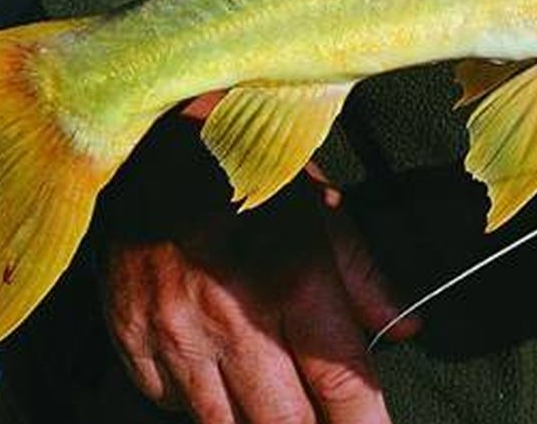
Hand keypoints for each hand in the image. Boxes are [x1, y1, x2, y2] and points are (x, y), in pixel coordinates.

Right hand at [101, 97, 417, 423]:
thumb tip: (403, 327)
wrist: (147, 141)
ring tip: (272, 397)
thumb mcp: (319, 204)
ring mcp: (178, 335)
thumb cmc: (244, 168)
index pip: (343, 385)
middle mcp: (236, 318)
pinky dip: (198, 400)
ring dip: (255, 419)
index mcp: (294, 280)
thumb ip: (363, 274)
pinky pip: (171, 403)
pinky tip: (214, 373)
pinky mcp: (133, 341)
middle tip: (323, 420)